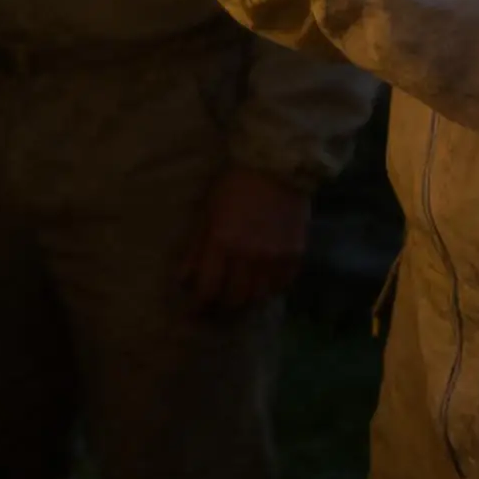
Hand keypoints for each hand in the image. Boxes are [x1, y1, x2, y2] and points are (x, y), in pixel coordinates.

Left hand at [179, 165, 311, 313]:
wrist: (276, 167)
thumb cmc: (233, 186)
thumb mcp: (207, 212)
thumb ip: (195, 248)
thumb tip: (183, 279)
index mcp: (222, 242)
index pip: (208, 289)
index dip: (198, 305)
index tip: (192, 311)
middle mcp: (249, 256)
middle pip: (234, 299)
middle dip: (221, 305)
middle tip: (216, 304)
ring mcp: (275, 258)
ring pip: (258, 298)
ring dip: (246, 299)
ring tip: (238, 295)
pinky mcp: (295, 256)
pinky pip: (281, 286)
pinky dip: (269, 289)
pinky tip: (261, 283)